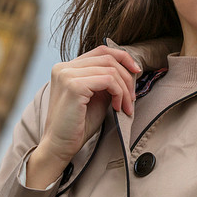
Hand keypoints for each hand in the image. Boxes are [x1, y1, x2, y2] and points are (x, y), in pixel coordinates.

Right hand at [26, 46, 140, 187]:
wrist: (60, 146)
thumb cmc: (79, 124)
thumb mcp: (97, 96)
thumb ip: (107, 80)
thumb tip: (131, 69)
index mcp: (67, 67)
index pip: (101, 50)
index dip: (122, 57)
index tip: (137, 71)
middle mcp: (64, 67)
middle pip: (108, 58)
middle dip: (127, 77)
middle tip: (133, 97)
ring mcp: (67, 75)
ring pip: (111, 70)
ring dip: (125, 89)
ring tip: (126, 106)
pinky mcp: (74, 86)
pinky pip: (108, 80)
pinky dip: (119, 93)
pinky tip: (117, 107)